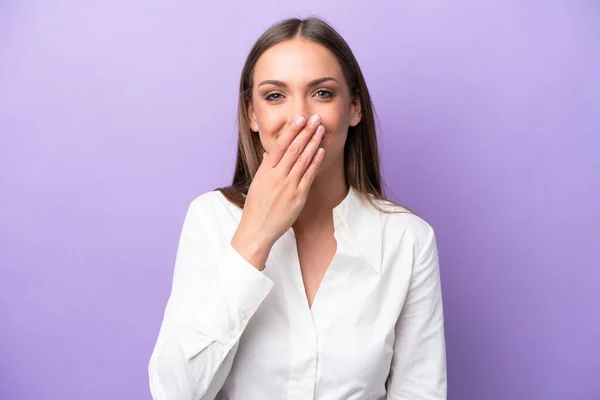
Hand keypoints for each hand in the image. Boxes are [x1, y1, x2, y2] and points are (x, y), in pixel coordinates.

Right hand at [231, 114, 325, 269]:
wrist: (257, 231)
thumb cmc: (255, 208)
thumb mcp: (257, 184)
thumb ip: (265, 168)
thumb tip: (269, 153)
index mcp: (265, 172)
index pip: (279, 146)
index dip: (291, 131)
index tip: (299, 119)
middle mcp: (277, 177)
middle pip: (294, 149)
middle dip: (305, 132)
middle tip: (315, 118)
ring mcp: (288, 187)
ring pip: (303, 160)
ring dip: (313, 142)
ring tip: (321, 129)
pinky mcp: (298, 197)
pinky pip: (309, 176)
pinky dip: (316, 162)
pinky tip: (321, 151)